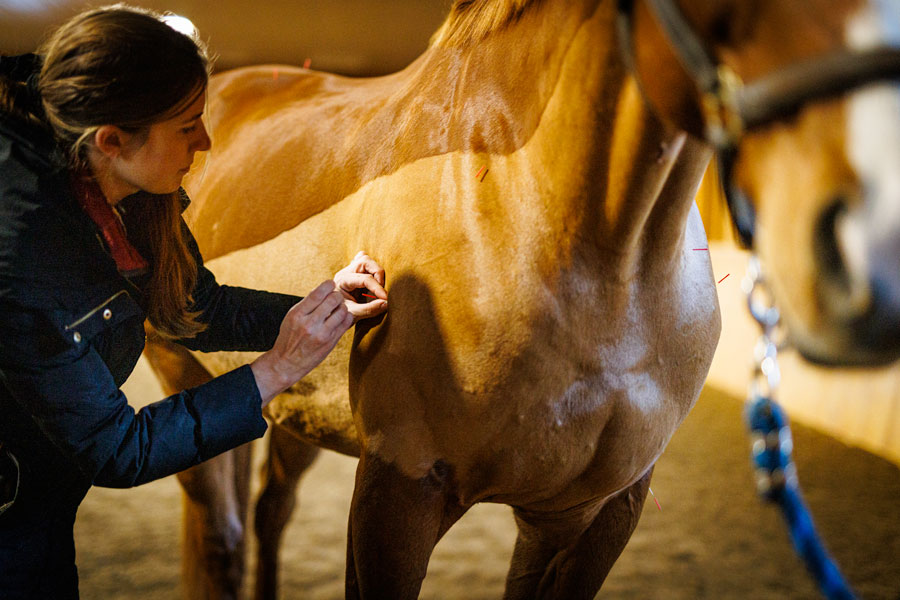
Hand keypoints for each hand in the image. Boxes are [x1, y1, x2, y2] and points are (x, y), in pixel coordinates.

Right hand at [251, 280, 353, 405]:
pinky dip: (346, 316)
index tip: (330, 284)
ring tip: (338, 308)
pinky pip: (346, 323)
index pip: (318, 293)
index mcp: (297, 314)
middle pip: (333, 299)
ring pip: (342, 310)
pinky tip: (340, 318)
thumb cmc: (289, 337)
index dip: (328, 285)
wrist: (287, 363)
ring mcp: (321, 334)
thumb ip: (307, 304)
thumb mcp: (292, 317)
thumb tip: (325, 289)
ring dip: (342, 306)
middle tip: (335, 298)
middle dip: (337, 295)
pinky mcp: (331, 342)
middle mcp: (309, 324)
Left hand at [333, 251, 387, 321]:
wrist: (331, 315)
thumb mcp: (353, 314)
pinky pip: (362, 259)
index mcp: (342, 281)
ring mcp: (349, 269)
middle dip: (378, 274)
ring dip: (376, 271)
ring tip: (378, 286)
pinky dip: (369, 266)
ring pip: (365, 259)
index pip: (364, 279)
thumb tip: (386, 303)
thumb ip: (369, 309)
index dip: (378, 288)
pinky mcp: (354, 271)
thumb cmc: (340, 315)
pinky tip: (373, 277)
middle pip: (365, 261)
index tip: (386, 298)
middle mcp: (345, 272)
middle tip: (382, 291)